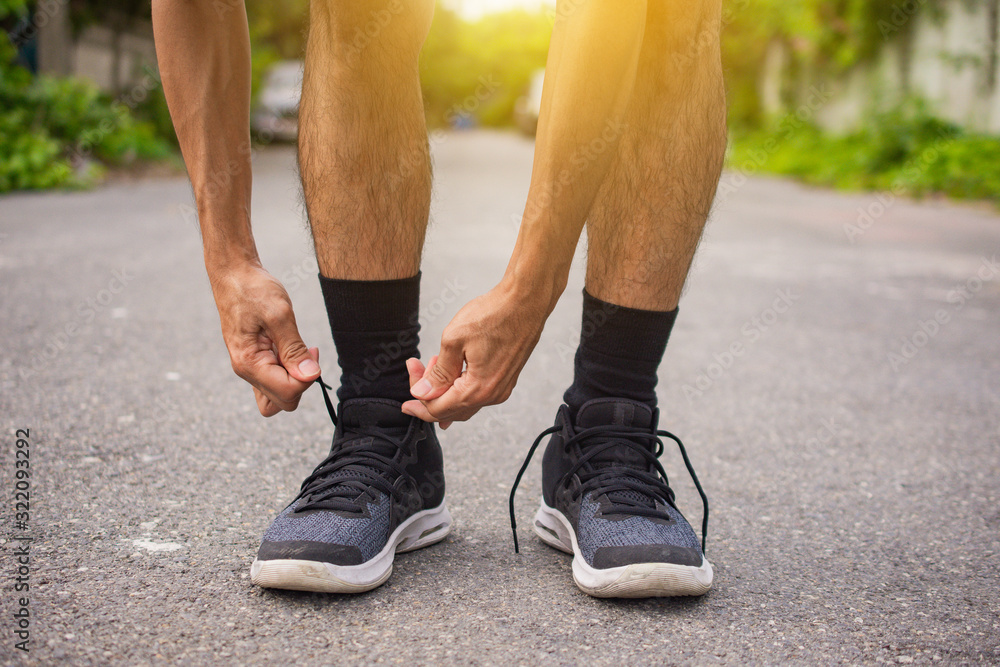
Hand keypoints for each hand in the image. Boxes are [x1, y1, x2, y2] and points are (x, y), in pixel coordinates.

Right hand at [209, 262, 320, 415]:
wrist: (233, 274)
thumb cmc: (253, 290)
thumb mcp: (279, 315)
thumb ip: (294, 349)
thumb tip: (310, 376)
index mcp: (249, 363)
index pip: (287, 393)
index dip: (307, 378)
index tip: (313, 351)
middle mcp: (246, 371)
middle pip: (284, 400)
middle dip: (302, 380)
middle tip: (308, 350)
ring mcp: (250, 367)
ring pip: (278, 396)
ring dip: (295, 379)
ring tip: (300, 350)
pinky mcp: (256, 361)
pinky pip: (273, 382)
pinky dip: (288, 372)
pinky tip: (292, 351)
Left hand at [401, 280, 551, 424]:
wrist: (525, 301)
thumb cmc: (493, 315)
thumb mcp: (454, 340)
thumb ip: (438, 373)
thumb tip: (423, 393)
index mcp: (477, 389)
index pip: (439, 409)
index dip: (418, 403)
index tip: (405, 397)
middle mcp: (492, 395)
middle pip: (451, 409)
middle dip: (429, 393)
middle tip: (416, 368)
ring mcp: (502, 388)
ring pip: (464, 402)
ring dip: (444, 388)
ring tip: (435, 361)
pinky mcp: (506, 378)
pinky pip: (477, 392)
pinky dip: (460, 384)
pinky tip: (453, 366)